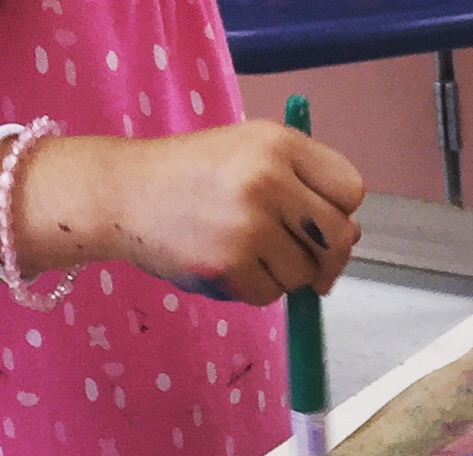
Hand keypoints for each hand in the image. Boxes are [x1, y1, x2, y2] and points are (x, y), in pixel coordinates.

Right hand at [49, 122, 366, 306]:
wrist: (122, 192)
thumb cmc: (191, 177)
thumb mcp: (248, 154)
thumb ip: (300, 185)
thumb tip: (348, 240)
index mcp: (279, 143)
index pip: (350, 190)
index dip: (341, 214)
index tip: (320, 226)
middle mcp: (269, 178)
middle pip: (339, 238)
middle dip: (325, 258)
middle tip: (302, 261)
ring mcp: (250, 222)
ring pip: (305, 274)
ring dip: (283, 275)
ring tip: (243, 249)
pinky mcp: (231, 263)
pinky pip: (270, 295)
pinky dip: (253, 289)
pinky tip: (224, 263)